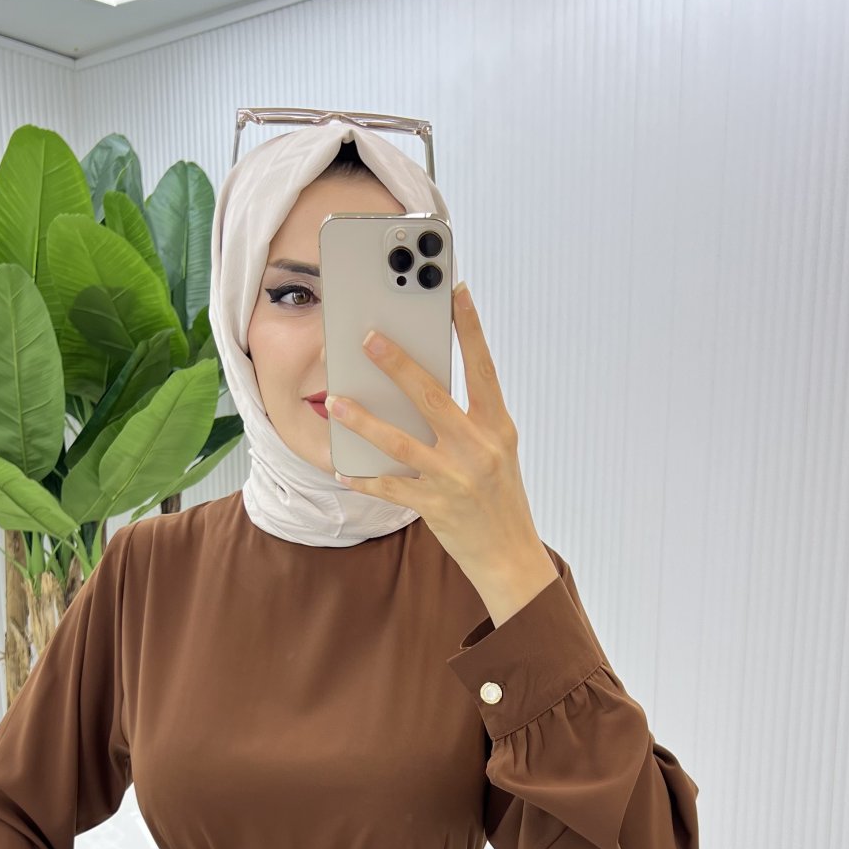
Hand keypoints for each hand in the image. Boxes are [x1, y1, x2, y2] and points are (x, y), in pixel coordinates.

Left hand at [327, 283, 543, 581]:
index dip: (470, 328)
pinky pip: (390, 488)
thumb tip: (424, 386)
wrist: (511, 557)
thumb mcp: (496, 451)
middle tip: (368, 337)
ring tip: (337, 402)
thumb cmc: (500, 498)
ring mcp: (456, 478)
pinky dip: (365, 479)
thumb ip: (468, 420)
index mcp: (498, 427)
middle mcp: (479, 448)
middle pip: (432, 396)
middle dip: (398, 364)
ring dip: (365, 420)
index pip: (483, 368)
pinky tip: (343, 470)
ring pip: (401, 442)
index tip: (455, 291)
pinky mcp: (436, 507)